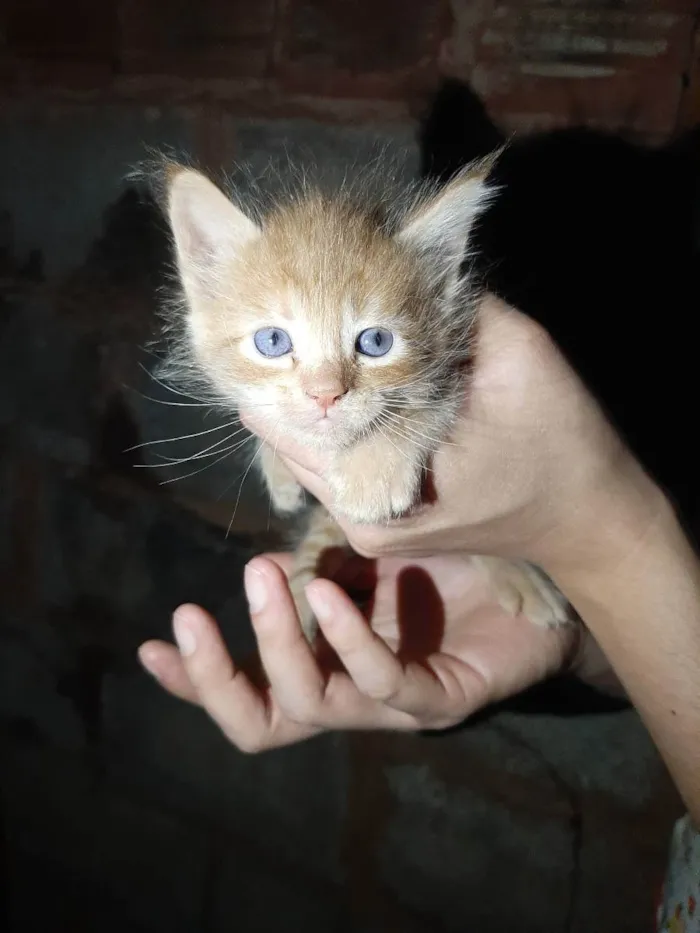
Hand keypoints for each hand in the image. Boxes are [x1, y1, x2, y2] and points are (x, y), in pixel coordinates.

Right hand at [138, 551, 582, 751]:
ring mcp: (393, 708)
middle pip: (263, 725)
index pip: (250, 693)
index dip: (196, 682)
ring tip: (264, 577)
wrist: (539, 582)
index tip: (152, 645)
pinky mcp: (441, 701)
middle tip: (189, 615)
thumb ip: (315, 563)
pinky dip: (348, 638)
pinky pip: (383, 685)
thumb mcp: (365, 560)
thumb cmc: (449, 570)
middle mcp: (351, 698)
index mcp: (328, 668)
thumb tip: (260, 555)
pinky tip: (330, 593)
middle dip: (217, 676)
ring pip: (312, 704)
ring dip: (277, 639)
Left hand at [241, 296, 654, 577]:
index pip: (299, 426)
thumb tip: (408, 252)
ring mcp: (369, 522)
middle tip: (256, 319)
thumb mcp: (519, 362)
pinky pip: (334, 462)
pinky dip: (331, 419)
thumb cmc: (560, 445)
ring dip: (302, 401)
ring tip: (283, 340)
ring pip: (307, 452)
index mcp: (381, 492)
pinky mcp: (382, 518)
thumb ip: (457, 308)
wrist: (588, 520)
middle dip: (284, 382)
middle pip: (292, 440)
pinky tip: (329, 381)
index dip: (277, 367)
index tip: (253, 314)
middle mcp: (361, 516)